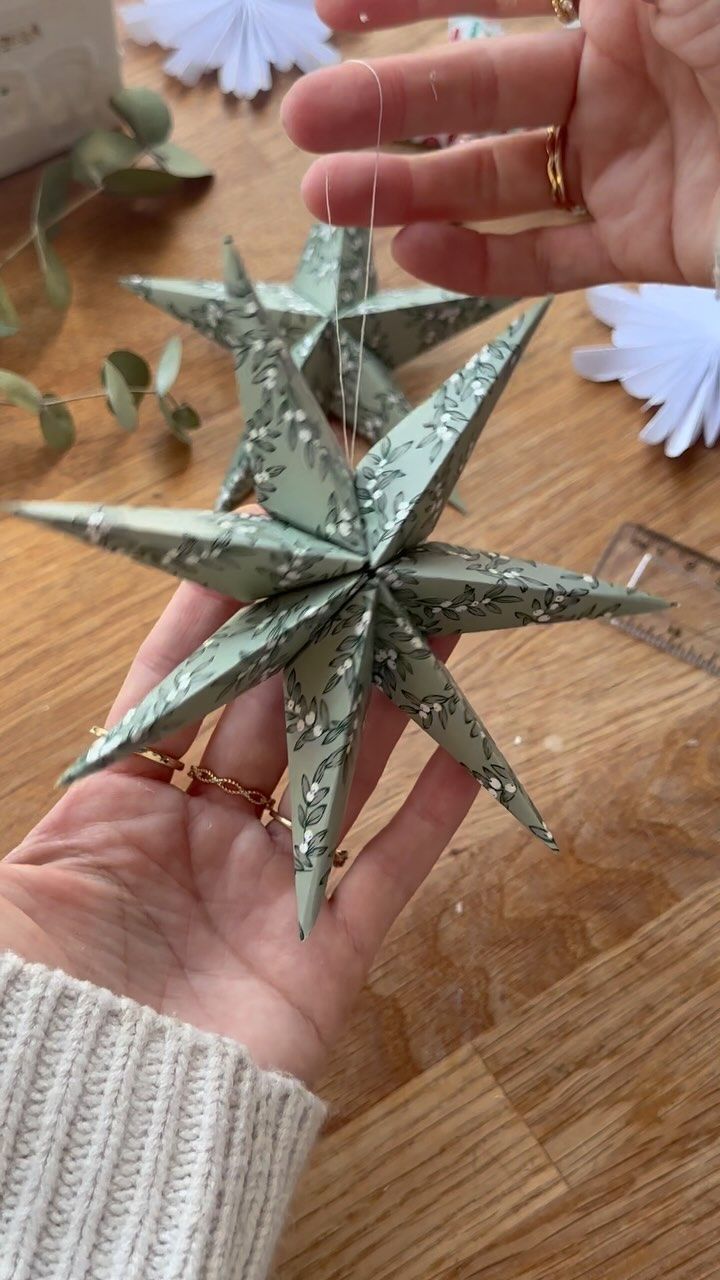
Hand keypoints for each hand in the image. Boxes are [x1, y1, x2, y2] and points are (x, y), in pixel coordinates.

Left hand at [0, 582, 476, 1085]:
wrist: (88, 1136)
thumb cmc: (29, 1008)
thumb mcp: (9, 891)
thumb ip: (49, 800)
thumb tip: (70, 729)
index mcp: (120, 812)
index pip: (177, 688)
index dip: (212, 615)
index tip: (252, 544)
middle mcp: (202, 840)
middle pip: (272, 716)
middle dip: (315, 640)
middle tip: (358, 566)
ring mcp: (268, 893)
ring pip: (342, 775)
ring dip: (388, 702)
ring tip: (427, 625)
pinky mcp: (324, 955)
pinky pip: (389, 874)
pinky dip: (433, 815)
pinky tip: (468, 751)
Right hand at [282, 0, 719, 293]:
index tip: (325, 8)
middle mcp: (633, 63)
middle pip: (484, 85)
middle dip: (387, 101)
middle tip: (302, 122)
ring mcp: (641, 157)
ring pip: (504, 177)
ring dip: (408, 189)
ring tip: (324, 201)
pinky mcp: (659, 241)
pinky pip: (558, 256)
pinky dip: (484, 263)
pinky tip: (414, 257)